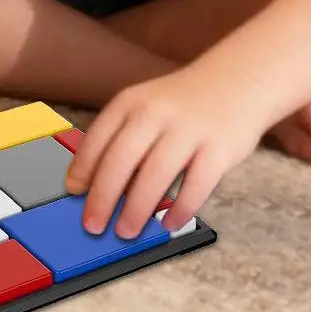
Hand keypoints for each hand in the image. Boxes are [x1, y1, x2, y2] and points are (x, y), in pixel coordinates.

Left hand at [64, 68, 265, 237]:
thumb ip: (124, 138)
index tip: (73, 192)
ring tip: (126, 231)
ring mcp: (189, 129)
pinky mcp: (220, 147)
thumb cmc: (182, 105)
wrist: (237, 80)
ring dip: (137, 209)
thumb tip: (98, 187)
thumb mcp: (146, 107)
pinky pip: (197, 185)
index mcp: (131, 102)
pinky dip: (180, 209)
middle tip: (93, 224)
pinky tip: (169, 224)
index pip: (98, 138)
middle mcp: (156, 113)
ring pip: (156, 174)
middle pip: (121, 159)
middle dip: (103, 197)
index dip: (82, 168)